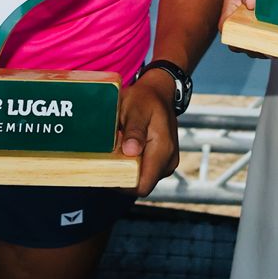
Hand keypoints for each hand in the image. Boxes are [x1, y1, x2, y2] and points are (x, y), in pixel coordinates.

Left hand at [118, 70, 178, 195]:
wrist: (159, 93)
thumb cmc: (145, 99)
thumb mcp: (136, 109)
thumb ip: (134, 131)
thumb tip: (131, 151)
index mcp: (163, 150)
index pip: (142, 185)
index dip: (122, 182)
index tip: (109, 166)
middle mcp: (168, 161)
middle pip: (140, 184)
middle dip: (123, 174)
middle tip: (112, 152)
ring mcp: (167, 163)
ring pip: (142, 179)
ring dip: (128, 169)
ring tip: (120, 147)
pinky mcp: (163, 162)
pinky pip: (145, 172)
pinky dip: (133, 165)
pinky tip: (127, 149)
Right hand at [217, 0, 266, 57]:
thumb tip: (251, 1)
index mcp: (229, 17)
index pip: (231, 36)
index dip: (242, 43)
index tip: (257, 44)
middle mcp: (240, 25)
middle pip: (247, 45)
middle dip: (261, 48)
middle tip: (275, 47)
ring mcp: (253, 26)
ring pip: (260, 43)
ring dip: (271, 46)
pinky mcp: (265, 25)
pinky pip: (270, 37)